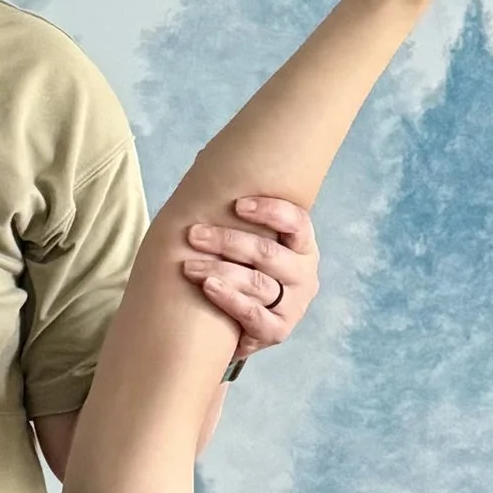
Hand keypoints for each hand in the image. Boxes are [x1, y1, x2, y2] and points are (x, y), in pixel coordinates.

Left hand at [179, 195, 316, 358]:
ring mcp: (294, 304)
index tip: (238, 204)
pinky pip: (252, 314)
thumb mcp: (250, 243)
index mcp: (302, 246)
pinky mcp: (277, 331)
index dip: (270, 211)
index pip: (296, 222)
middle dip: (227, 241)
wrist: (238, 324)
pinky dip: (228, 299)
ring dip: (219, 269)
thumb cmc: (241, 271)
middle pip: (267, 253)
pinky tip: (207, 286)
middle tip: (193, 234)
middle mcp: (304, 274)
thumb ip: (240, 214)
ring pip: (256, 282)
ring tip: (188, 265)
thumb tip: (209, 161)